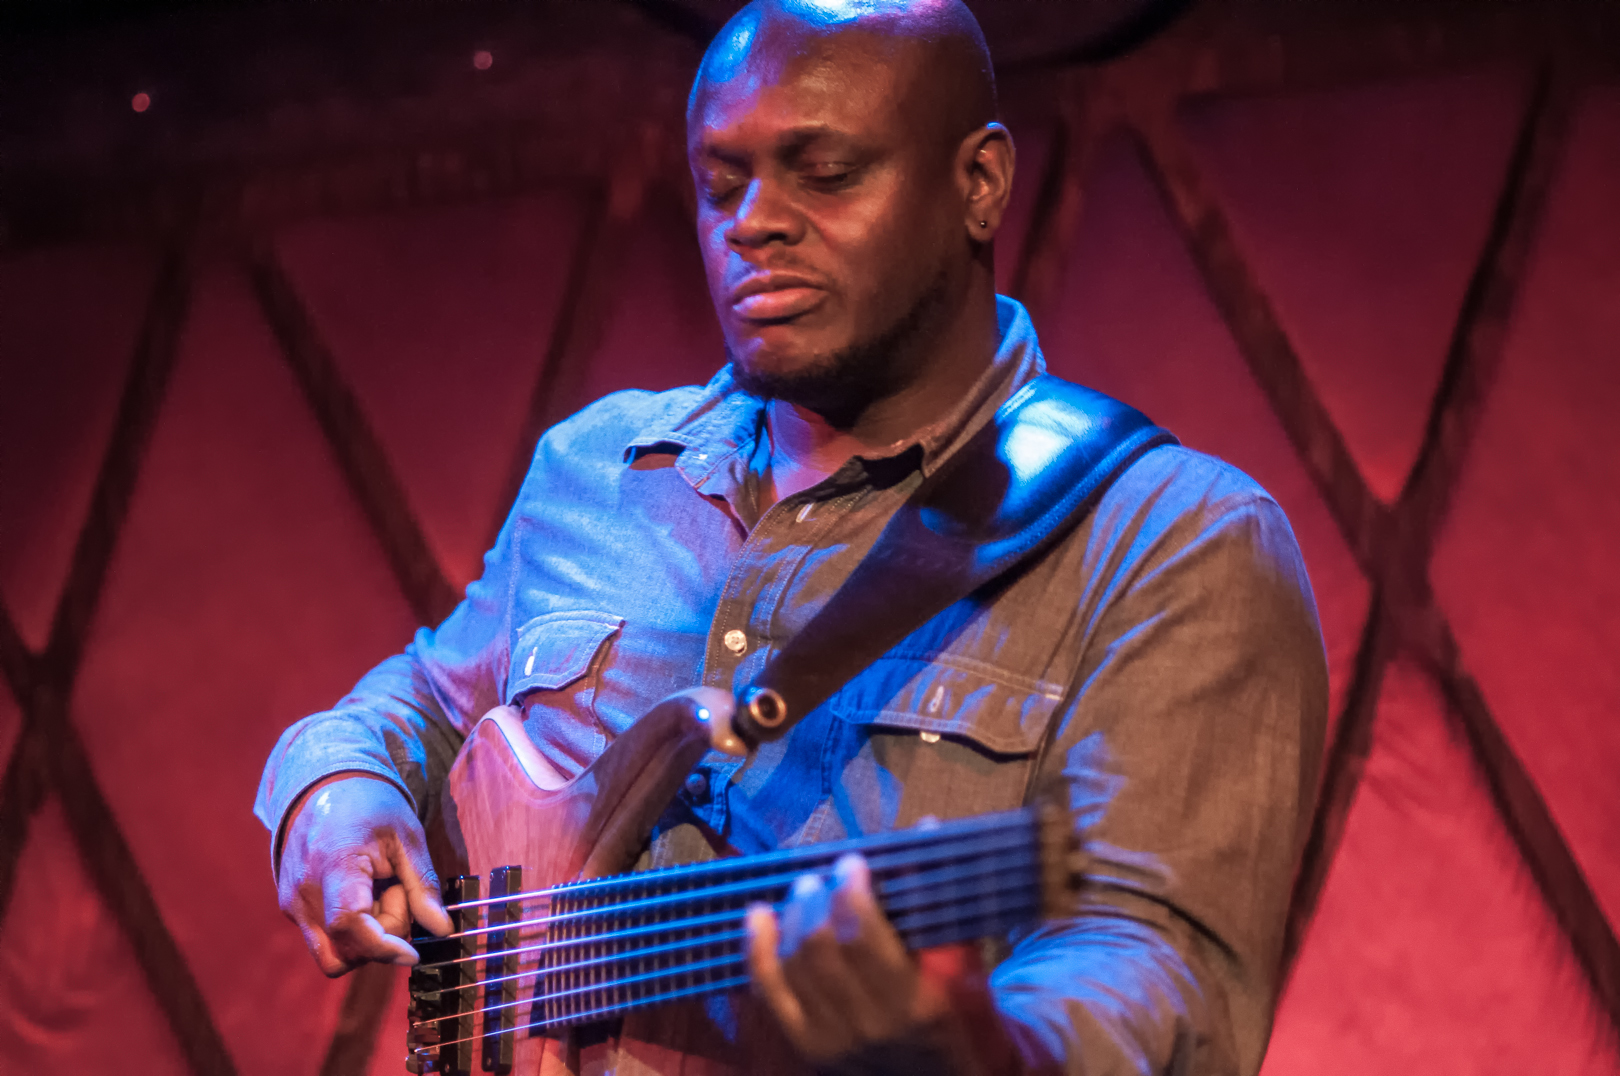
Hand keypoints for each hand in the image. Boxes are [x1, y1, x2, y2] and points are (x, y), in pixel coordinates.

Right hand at [276, 772, 452, 976]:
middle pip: (344, 951)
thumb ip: (423, 886)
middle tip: (396, 892)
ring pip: (332, 953)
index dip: (383, 947)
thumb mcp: (408, 838)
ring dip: (366, 938)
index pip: (349, 925)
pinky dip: (351, 930)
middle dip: (381, 937)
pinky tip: (363, 895)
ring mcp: (292, 903)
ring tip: (379, 893)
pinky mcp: (290, 909)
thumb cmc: (369, 807)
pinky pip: (324, 940)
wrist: (324, 786)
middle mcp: (304, 891)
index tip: (412, 952)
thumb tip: (442, 930)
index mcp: (334, 865)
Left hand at [746, 853, 964, 1068]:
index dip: (851, 892)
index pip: (864, 936)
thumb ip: (941, 899)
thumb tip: (927, 827)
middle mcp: (870, 1023)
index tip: (852, 863)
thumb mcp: (964, 960)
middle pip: (820, 947)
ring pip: (793, 964)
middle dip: (816, 900)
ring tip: (803, 891)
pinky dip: (757, 949)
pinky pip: (770, 991)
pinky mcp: (807, 1044)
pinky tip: (757, 916)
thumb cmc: (958, 1011)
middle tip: (822, 876)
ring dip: (792, 918)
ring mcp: (833, 1038)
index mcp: (915, 1000)